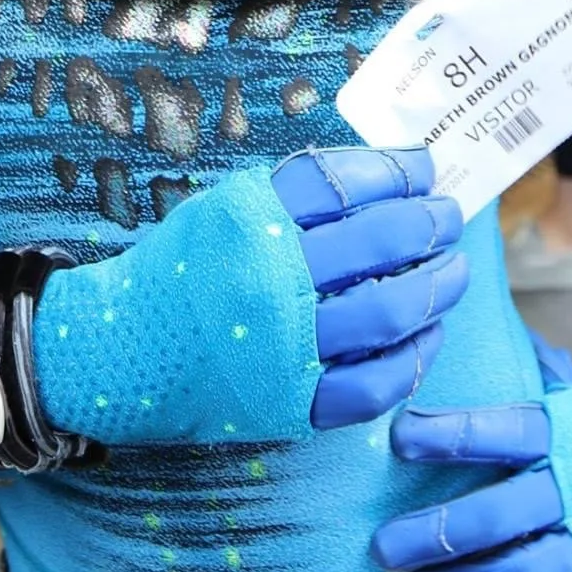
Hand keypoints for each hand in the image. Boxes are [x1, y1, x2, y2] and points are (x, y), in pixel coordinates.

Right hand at [35, 150, 464, 448]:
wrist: (118, 350)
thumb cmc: (181, 269)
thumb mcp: (224, 208)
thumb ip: (292, 193)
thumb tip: (384, 174)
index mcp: (252, 219)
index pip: (347, 181)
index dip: (400, 172)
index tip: (427, 168)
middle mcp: (269, 278)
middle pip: (380, 241)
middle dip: (431, 224)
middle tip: (449, 217)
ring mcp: (282, 346)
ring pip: (390, 312)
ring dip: (438, 287)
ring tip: (452, 271)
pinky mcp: (290, 403)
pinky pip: (374, 385)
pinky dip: (413, 358)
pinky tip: (427, 336)